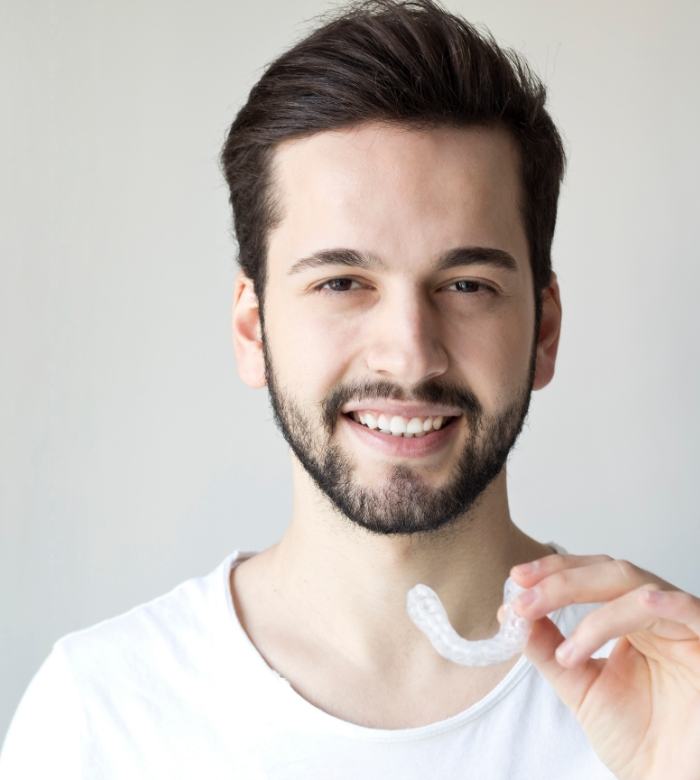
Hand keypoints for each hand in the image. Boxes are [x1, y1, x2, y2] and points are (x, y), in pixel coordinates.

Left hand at [503, 553, 699, 779]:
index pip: (592, 574)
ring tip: (566, 652)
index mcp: (631, 619)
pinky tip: (640, 605)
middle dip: (563, 581)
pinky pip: (690, 611)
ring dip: (595, 611)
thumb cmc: (639, 740)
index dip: (555, 569)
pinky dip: (665, 604)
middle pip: (612, 572)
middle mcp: (659, 615)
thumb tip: (511, 611)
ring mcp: (686, 628)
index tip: (516, 579)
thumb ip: (547, 648)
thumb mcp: (580, 686)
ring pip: (640, 588)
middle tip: (523, 600)